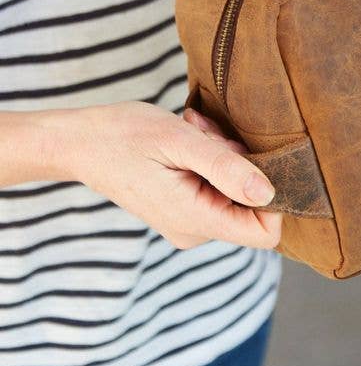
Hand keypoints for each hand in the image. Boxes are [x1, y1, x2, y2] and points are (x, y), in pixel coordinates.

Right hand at [56, 101, 281, 250]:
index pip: (265, 233)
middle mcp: (195, 229)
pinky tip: (189, 137)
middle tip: (208, 134)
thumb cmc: (125, 136)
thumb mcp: (182, 142)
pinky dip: (210, 157)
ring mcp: (188, 220)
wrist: (81, 142)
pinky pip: (217, 184)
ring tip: (193, 131)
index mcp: (196, 219)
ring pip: (235, 189)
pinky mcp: (182, 206)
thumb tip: (268, 193)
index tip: (253, 157)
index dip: (275, 196)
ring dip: (222, 154)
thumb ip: (226, 169)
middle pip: (252, 203)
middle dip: (240, 162)